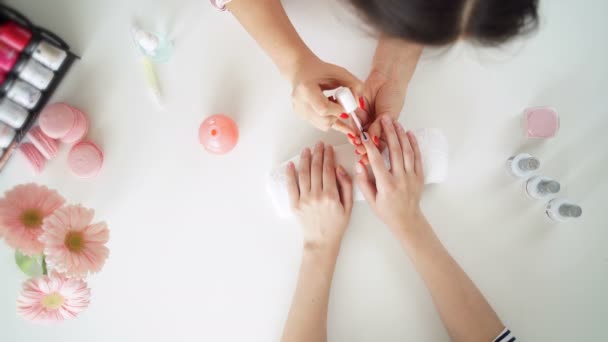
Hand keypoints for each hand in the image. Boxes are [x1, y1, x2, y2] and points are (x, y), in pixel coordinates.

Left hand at [286, 142, 353, 251]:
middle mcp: (317, 195)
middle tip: (319, 144)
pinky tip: (291, 164)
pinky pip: (291, 186)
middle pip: (316, 168)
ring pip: (303, 173)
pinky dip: (290, 173)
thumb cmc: (337, 225)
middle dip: (318, 153)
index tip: (328, 148)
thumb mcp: (349, 206)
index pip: (329, 169)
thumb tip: (339, 168)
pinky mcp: (295, 204)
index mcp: (331, 195)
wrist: (321, 242)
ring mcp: (304, 199)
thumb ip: (346, 186)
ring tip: (307, 150)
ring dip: (305, 159)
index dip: (328, 156)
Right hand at [290, 55, 362, 132]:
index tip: (345, 104)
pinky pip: (320, 124)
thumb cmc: (319, 70)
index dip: (338, 110)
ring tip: (332, 102)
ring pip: (323, 125)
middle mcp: (300, 102)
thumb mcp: (339, 73)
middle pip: (324, 120)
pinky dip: (329, 119)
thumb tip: (359, 104)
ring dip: (334, 117)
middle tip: (339, 102)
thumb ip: (354, 85)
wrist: (302, 71)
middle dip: (338, 114)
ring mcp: (300, 111)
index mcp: (306, 89)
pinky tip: (334, 112)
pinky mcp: (302, 116)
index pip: (323, 108)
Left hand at [351, 69, 407, 162]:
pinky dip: (353, 125)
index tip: (367, 159)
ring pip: (358, 132)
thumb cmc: (393, 96)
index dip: (373, 153)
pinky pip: (353, 120)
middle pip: (366, 141)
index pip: (378, 145)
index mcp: (385, 131)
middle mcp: (374, 127)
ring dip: (356, 138)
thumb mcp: (388, 114)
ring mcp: (365, 120)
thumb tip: (373, 141)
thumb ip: (380, 127)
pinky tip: (353, 130)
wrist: (386, 78)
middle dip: (362, 147)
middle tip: (360, 151)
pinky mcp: (357, 112)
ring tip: (356, 142)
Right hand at [355, 116, 424, 239]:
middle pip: (395, 150)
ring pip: (407, 151)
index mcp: (386, 185)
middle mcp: (400, 178)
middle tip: (384, 119)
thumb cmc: (386, 211)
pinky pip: (417, 157)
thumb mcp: (370, 200)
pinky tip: (409, 133)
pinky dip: (414, 144)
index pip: (377, 161)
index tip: (364, 135)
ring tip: (395, 122)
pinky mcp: (419, 176)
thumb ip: (363, 182)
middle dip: (389, 132)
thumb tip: (359, 164)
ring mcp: (411, 176)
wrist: (407, 220)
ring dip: (401, 135)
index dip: (370, 146)